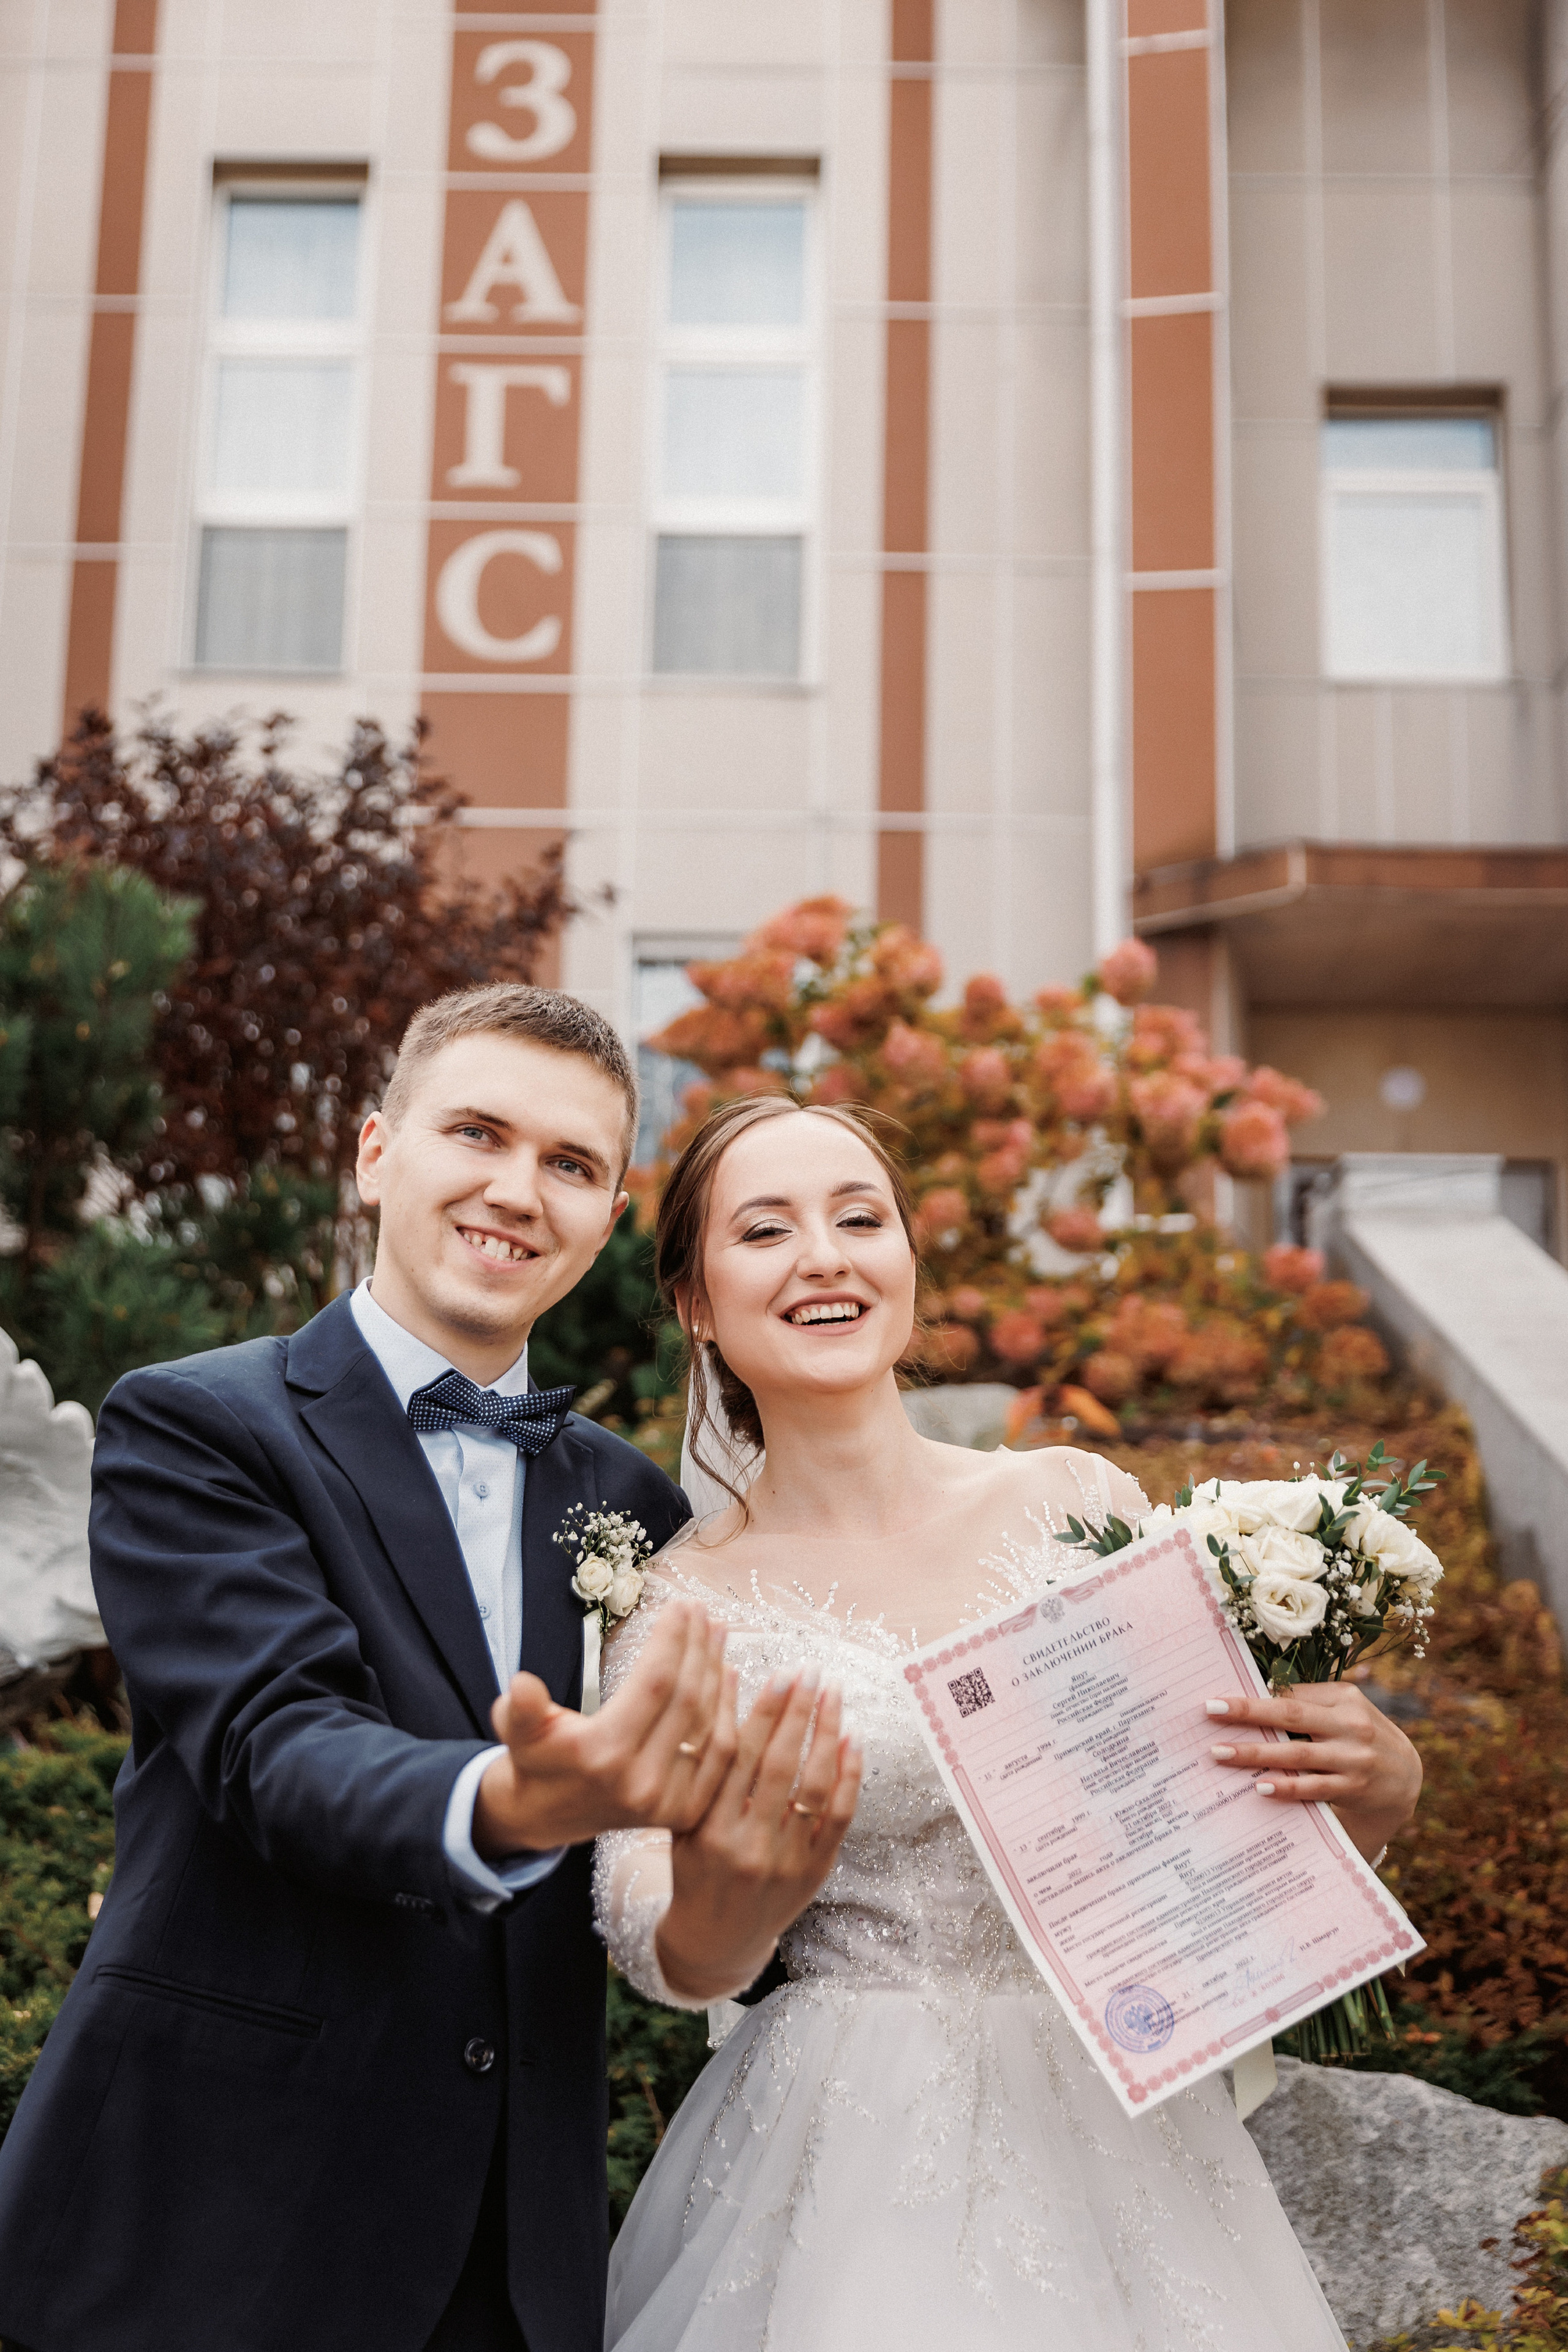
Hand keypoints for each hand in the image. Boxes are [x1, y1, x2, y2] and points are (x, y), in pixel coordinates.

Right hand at [474, 1599, 732, 1855]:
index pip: (653, 1683)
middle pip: (687, 1699)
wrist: (547, 1814)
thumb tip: (521, 1685)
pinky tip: (726, 1674)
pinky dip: (727, 1710)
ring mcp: (668, 1801)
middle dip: (697, 1647)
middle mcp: (642, 1782)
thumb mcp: (517, 1729)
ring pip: (709, 1723)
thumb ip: (520, 1708)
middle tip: (700, 1610)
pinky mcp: (685, 1811)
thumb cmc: (535, 1757)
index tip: (678, 1604)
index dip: (671, 1639)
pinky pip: (719, 1753)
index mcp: (602, 1754)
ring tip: (716, 1631)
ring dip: (716, 1671)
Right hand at [654, 1667, 863, 2003]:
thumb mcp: (683, 1822)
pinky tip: (853, 1738)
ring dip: (827, 1733)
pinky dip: (849, 1775)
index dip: (762, 1712)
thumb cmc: (695, 1867)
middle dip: (798, 1712)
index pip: (741, 1758)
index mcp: (708, 1830)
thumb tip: (726, 1687)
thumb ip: (703, 1767)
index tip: (779, 1674)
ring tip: (832, 1693)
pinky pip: (839, 1816)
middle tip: (810, 1671)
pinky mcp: (815, 1872)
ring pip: (814, 1786)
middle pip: (780, 1765)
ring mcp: (786, 1861)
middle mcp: (748, 1846)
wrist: (716, 1939)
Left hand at [1204, 1681, 1421, 1859]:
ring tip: (1220, 1752)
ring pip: (1297, 1754)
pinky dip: (1286, 1786)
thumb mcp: (1346, 1710)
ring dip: (1256, 1753)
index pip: (1293, 1694)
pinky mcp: (1354, 1788)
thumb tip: (1258, 1695)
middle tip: (1211, 1711)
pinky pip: (1314, 1787)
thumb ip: (1311, 1702)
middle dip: (1248, 1712)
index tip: (1219, 1698)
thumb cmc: (1362, 1735)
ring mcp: (1353, 1758)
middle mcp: (1351, 1725)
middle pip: (1291, 1715)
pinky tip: (1259, 1785)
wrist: (1406, 1778)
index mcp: (1345, 1697)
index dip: (1255, 1695)